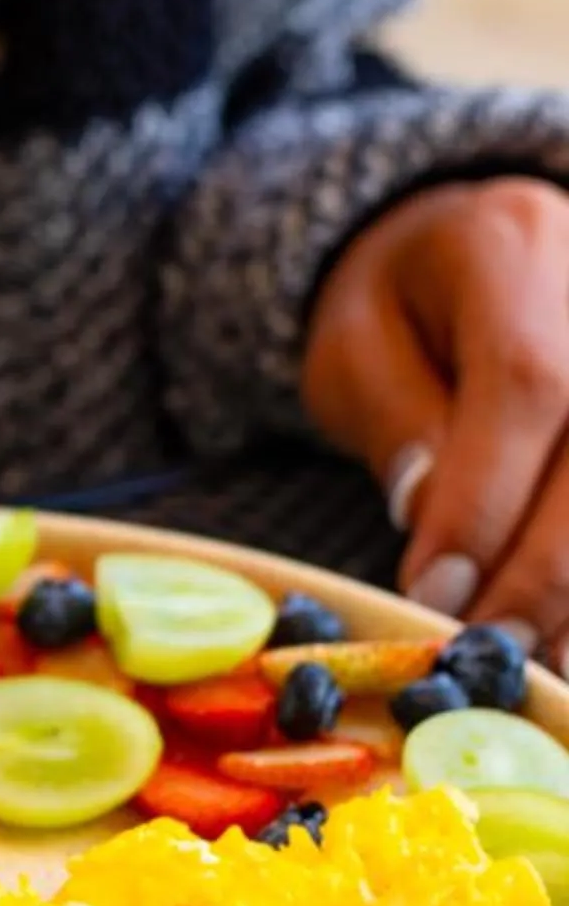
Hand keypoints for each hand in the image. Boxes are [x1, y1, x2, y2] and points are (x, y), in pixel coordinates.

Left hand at [303, 177, 568, 669]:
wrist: (474, 244)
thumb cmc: (402, 301)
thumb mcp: (357, 341)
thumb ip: (395, 417)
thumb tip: (430, 516)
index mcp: (514, 253)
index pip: (524, 384)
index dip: (485, 502)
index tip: (436, 592)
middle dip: (545, 569)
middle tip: (483, 650)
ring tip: (534, 661)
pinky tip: (568, 634)